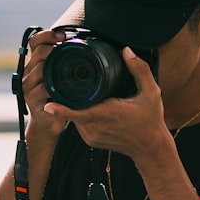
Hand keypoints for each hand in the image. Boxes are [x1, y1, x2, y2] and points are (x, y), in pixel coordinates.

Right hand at [23, 29, 67, 138]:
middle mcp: (28, 73)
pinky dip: (54, 87)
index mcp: (34, 64)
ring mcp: (28, 86)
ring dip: (55, 67)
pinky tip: (63, 88)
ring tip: (67, 69)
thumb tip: (80, 46)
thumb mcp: (58, 78)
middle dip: (54, 49)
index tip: (63, 34)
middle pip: (39, 52)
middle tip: (68, 51)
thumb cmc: (56, 98)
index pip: (35, 41)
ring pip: (41, 69)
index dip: (47, 34)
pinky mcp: (32, 100)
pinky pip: (43, 88)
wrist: (47, 122)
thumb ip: (62, 63)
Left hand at [44, 47, 168, 159]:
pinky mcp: (90, 141)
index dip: (62, 109)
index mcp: (108, 114)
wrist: (150, 148)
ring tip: (80, 92)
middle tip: (66, 80)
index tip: (48, 104)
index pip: (79, 112)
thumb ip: (139, 69)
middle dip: (68, 96)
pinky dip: (79, 114)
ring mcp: (91, 136)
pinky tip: (88, 105)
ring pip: (73, 116)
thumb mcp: (151, 92)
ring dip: (74, 105)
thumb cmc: (151, 120)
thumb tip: (126, 51)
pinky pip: (78, 124)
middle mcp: (96, 127)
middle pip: (73, 109)